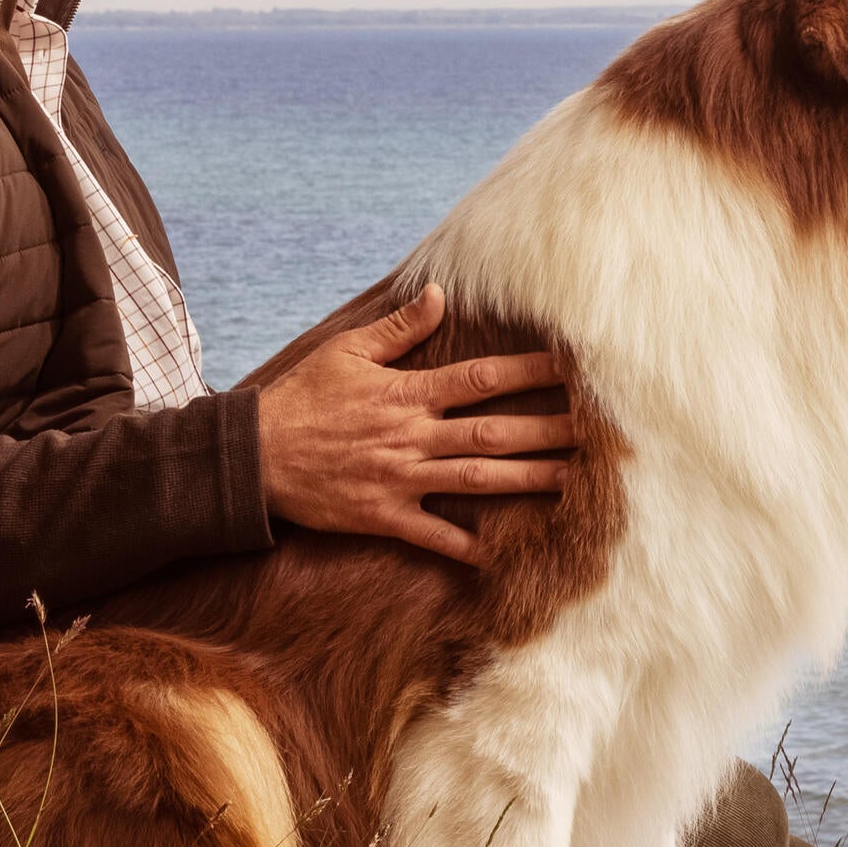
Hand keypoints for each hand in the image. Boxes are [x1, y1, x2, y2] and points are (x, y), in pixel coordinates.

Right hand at [255, 284, 573, 565]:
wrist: (256, 456)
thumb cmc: (303, 397)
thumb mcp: (347, 351)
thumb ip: (399, 329)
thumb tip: (440, 294)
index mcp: (407, 394)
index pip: (480, 379)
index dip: (527, 373)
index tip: (568, 368)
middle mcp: (412, 437)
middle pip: (492, 433)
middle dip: (546, 431)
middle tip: (592, 430)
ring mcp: (401, 479)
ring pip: (476, 481)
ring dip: (525, 481)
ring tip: (569, 480)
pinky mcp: (383, 515)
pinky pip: (432, 534)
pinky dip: (464, 545)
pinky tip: (498, 553)